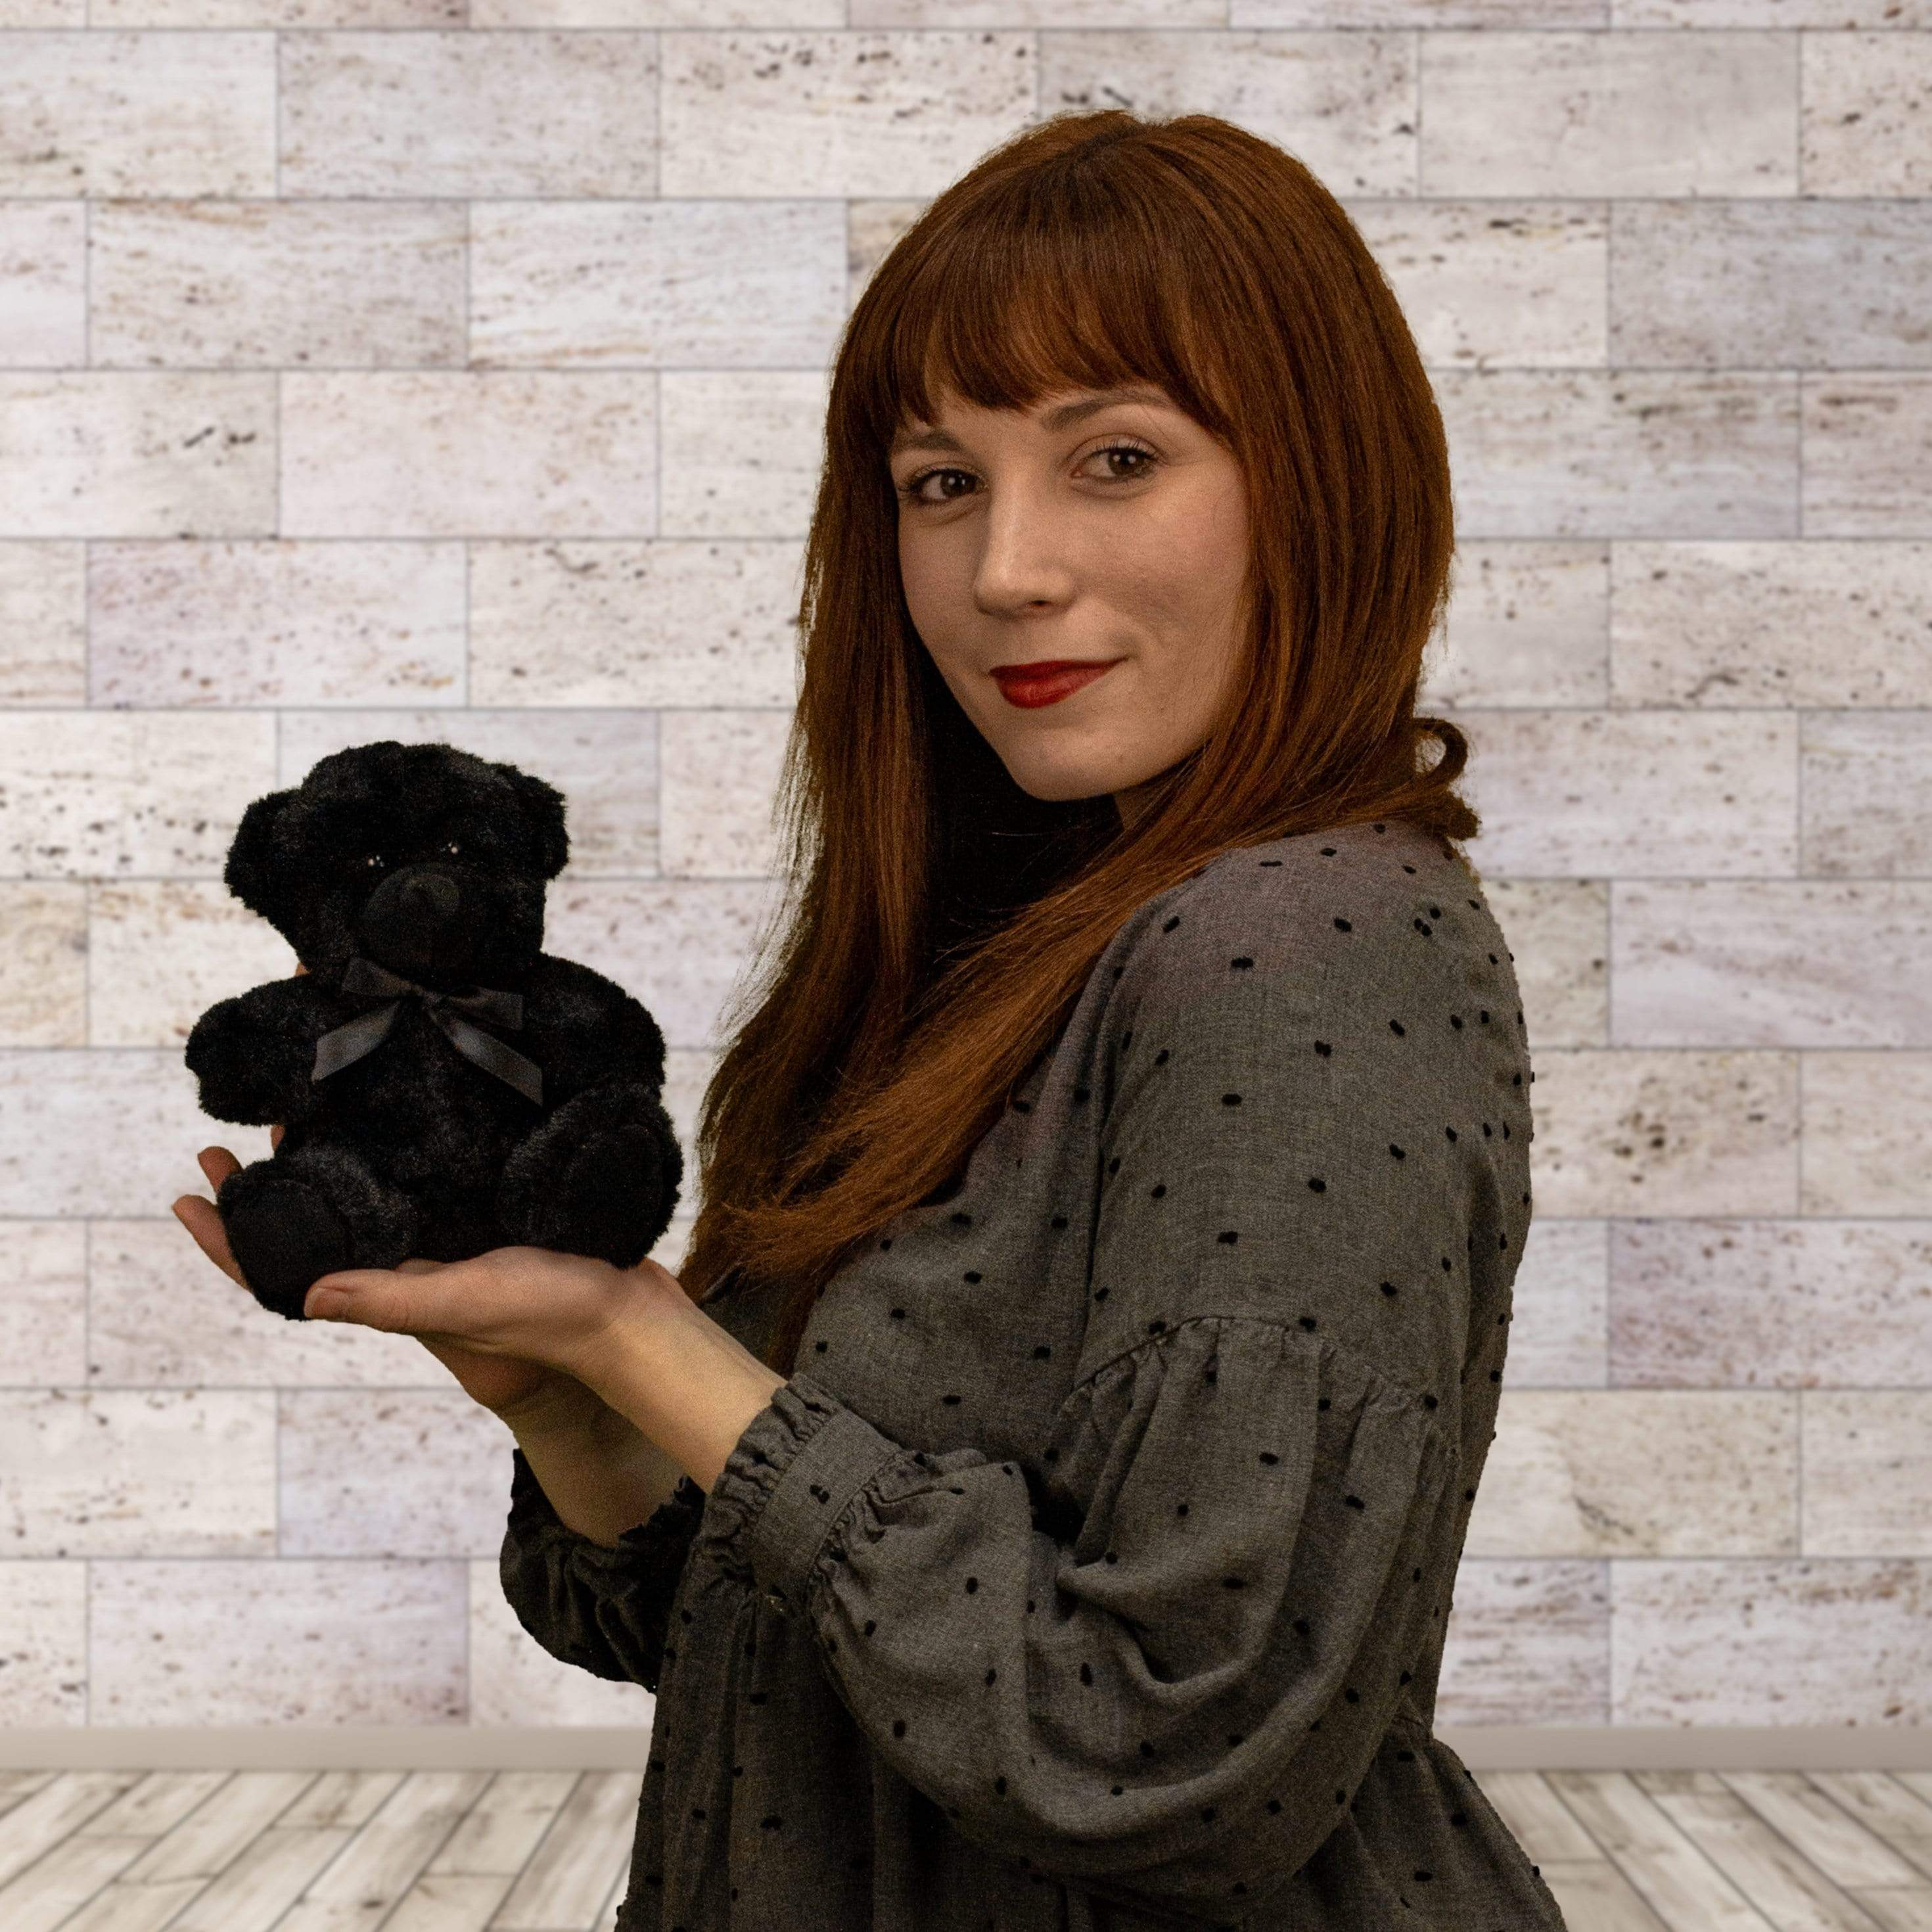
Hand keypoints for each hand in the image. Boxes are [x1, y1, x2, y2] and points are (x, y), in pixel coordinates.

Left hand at [171, 961, 653, 1428]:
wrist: (628, 1315)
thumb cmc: (550, 1315)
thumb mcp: (465, 1301)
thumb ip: (391, 1300)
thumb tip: (303, 1295)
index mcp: (391, 1287)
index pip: (286, 1268)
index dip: (230, 1239)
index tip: (188, 1192)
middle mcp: (409, 1261)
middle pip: (317, 1219)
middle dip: (270, 1181)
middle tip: (232, 1134)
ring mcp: (446, 1239)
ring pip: (366, 1193)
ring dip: (326, 1155)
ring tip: (296, 1108)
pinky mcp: (485, 1214)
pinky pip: (422, 1180)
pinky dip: (393, 1147)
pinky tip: (393, 1112)